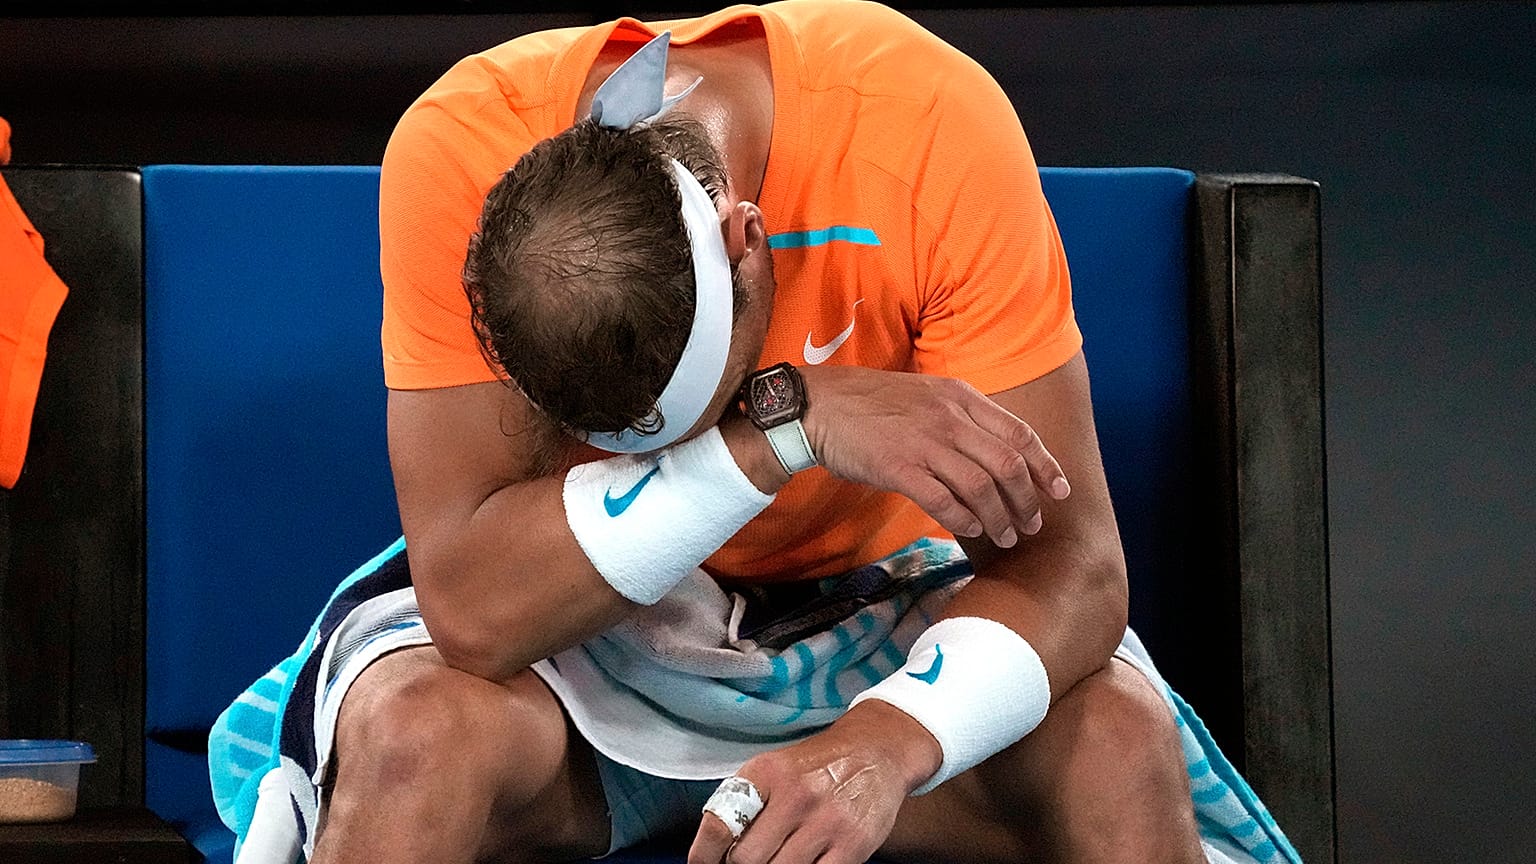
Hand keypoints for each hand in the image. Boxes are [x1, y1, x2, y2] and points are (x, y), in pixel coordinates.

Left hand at [688, 701, 939, 863]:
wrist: (877, 752)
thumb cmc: (818, 767)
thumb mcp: (776, 768)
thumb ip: (747, 803)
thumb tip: (716, 850)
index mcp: (768, 772)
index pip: (719, 824)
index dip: (703, 854)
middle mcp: (796, 795)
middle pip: (746, 858)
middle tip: (751, 859)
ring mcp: (827, 822)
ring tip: (778, 858)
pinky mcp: (854, 845)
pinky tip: (805, 863)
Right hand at [799, 366, 1069, 546]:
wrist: (819, 405)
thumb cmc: (871, 405)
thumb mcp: (926, 396)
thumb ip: (961, 418)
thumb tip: (994, 453)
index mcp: (960, 398)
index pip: (1019, 433)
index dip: (1046, 466)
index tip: (1060, 491)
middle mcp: (949, 418)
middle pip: (1007, 464)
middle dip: (1027, 500)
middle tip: (1031, 524)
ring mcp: (924, 442)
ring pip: (981, 486)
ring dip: (999, 518)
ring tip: (1005, 537)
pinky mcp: (898, 467)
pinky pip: (943, 500)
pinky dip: (963, 519)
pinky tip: (971, 530)